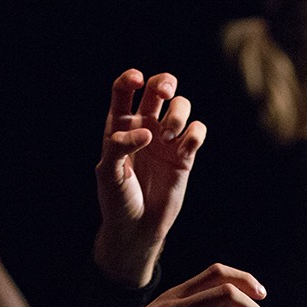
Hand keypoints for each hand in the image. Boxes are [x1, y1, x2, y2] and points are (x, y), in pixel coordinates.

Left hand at [93, 69, 206, 286]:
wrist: (137, 228)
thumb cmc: (117, 200)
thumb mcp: (109, 172)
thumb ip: (121, 146)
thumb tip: (146, 132)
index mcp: (120, 126)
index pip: (124, 90)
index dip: (131, 78)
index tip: (137, 80)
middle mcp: (145, 127)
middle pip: (159, 89)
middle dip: (165, 83)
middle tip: (165, 93)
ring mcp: (167, 141)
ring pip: (181, 106)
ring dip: (178, 114)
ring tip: (168, 136)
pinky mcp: (185, 156)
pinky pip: (197, 132)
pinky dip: (195, 133)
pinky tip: (184, 147)